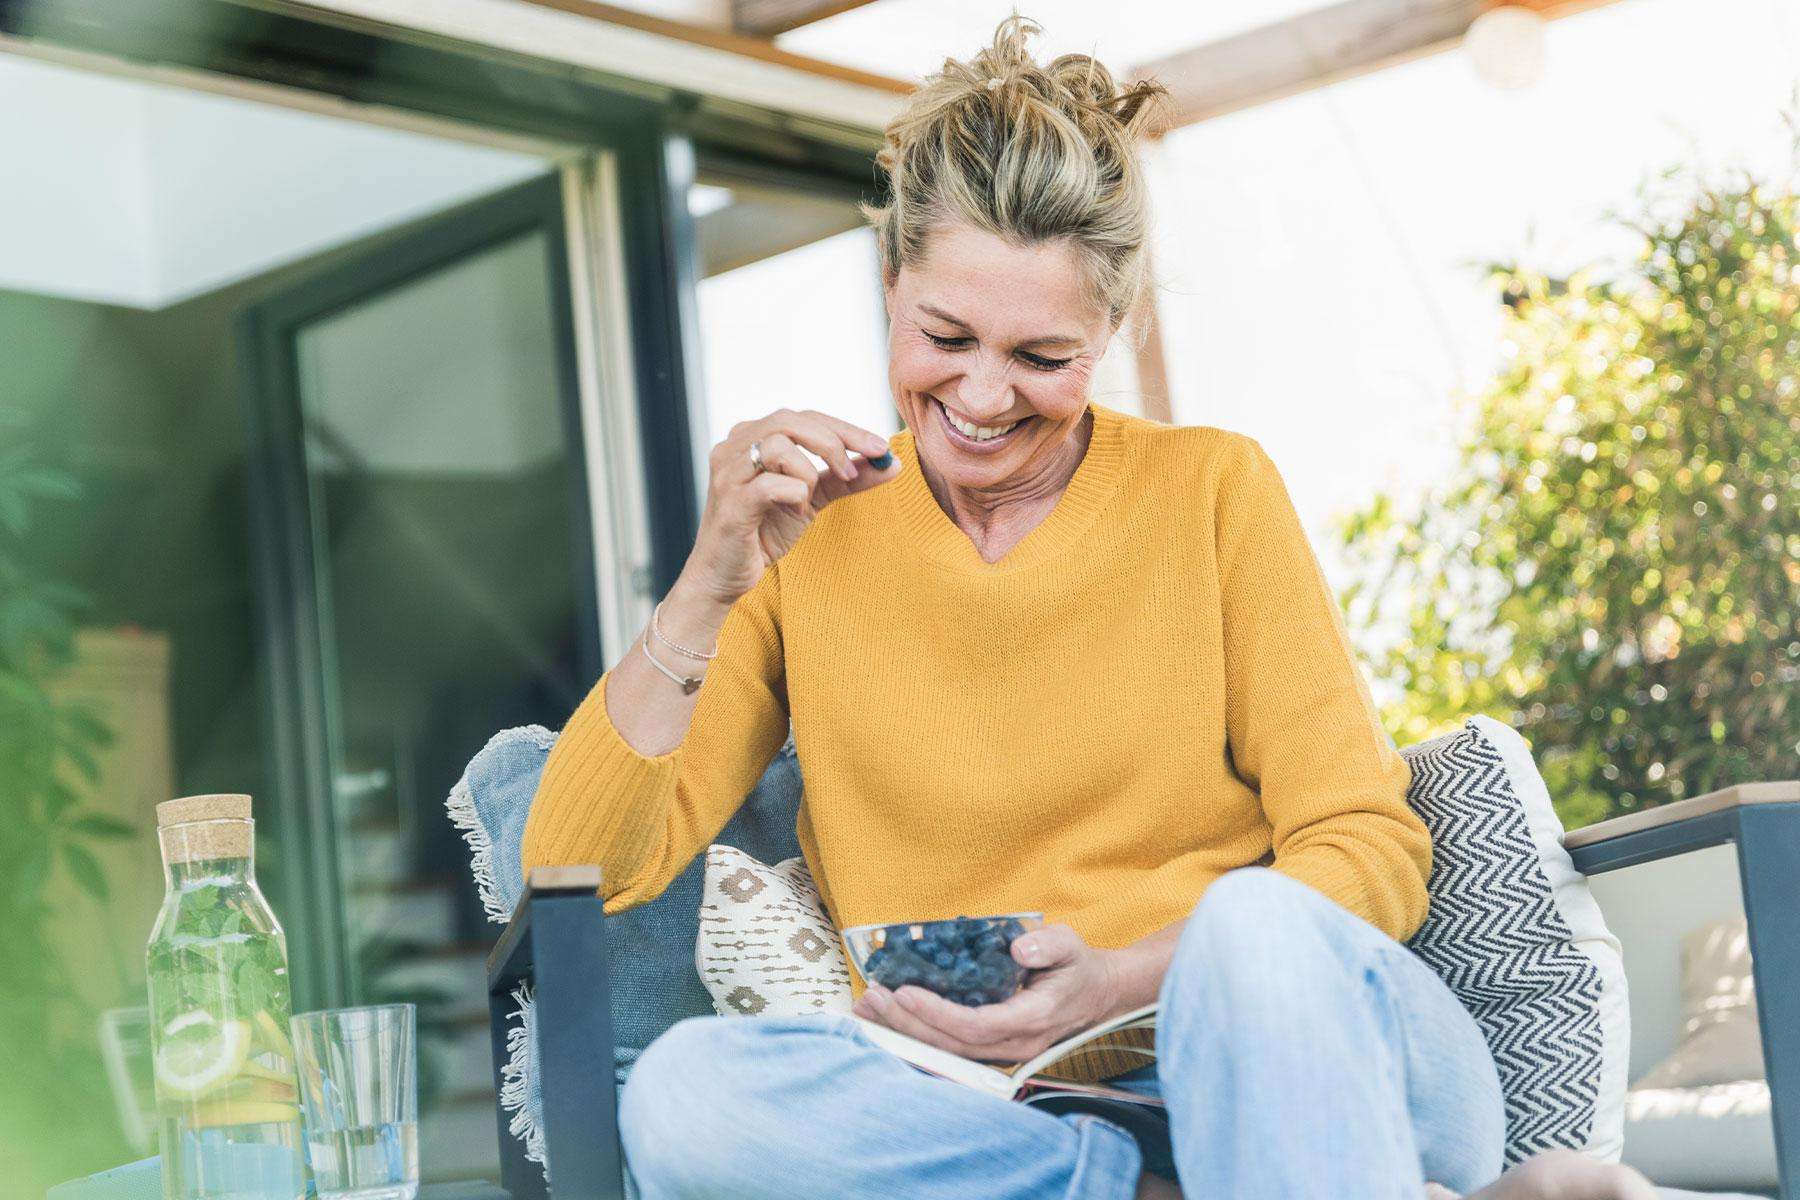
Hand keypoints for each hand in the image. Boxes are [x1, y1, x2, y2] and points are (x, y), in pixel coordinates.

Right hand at [682, 408, 897, 607]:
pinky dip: (795, 497)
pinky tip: (794, 514)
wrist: (726, 577)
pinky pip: (770, 484)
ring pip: (778, 445)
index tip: (880, 448)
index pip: (805, 417)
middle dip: (834, 442)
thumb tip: (892, 462)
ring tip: (808, 502)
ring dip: (808, 473)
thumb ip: (847, 478)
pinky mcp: (730, 502)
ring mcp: (728, 472)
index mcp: (752, 436)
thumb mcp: (813, 498)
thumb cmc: (764, 532)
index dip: (845, 428)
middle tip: (856, 469)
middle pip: (790, 420)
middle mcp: (734, 446)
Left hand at [851, 923, 1122, 1063]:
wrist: (1096, 995)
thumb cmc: (1078, 967)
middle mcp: (1015, 1044)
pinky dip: (915, 1034)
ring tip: (868, 1009)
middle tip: (873, 998)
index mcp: (1033, 1019)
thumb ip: (1048, 945)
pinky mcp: (989, 1047)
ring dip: (904, 1032)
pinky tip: (886, 1019)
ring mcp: (1001, 1051)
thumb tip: (1017, 948)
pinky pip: (948, 1048)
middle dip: (908, 1024)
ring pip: (947, 1052)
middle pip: (952, 1045)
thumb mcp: (1071, 945)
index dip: (938, 1014)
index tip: (905, 992)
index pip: (978, 1026)